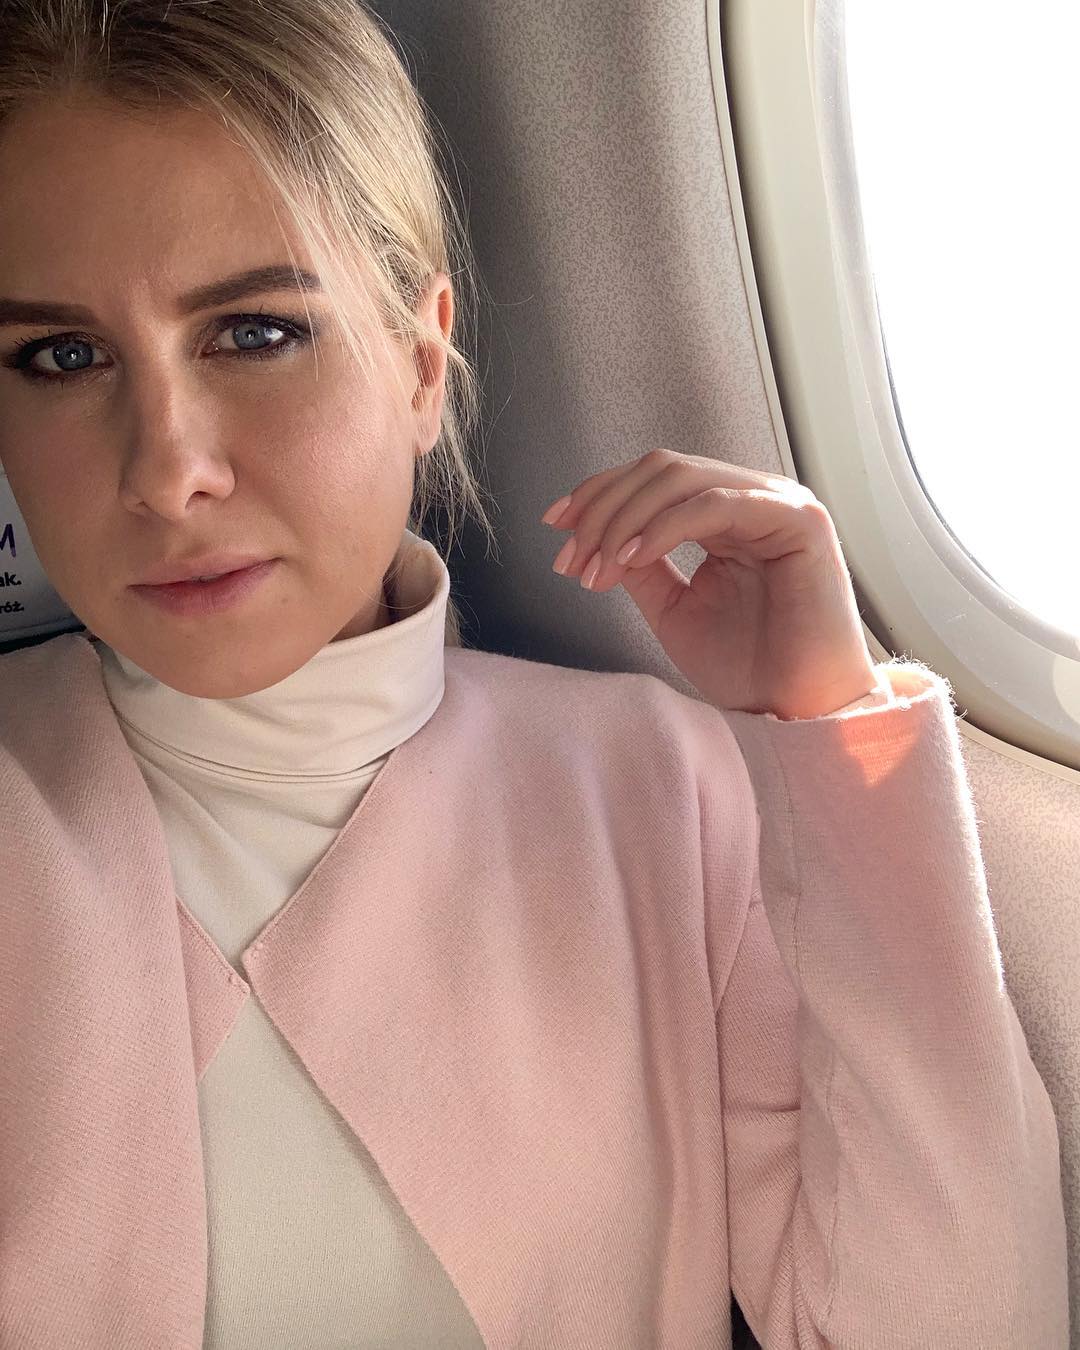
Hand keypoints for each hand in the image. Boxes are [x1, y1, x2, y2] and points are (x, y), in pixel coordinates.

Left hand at [542, 448, 879, 719]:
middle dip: (603, 510)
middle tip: (571, 557)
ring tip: (597, 566)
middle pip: (660, 470)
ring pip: (682, 478)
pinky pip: (717, 503)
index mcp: (726, 514)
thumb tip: (593, 536)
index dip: (599, 494)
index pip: (653, 479)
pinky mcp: (799, 521)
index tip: (555, 527)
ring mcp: (778, 504)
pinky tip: (632, 558)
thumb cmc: (748, 670)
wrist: (797, 714)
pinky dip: (665, 526)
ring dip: (625, 519)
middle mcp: (753, 499)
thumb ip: (640, 565)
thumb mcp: (673, 608)